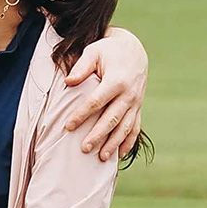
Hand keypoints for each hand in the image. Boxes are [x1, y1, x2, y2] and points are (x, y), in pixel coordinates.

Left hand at [62, 27, 146, 158]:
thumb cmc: (109, 51)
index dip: (81, 115)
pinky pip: (135, 127)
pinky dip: (129, 142)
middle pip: (112, 118)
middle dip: (98, 135)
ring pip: (125, 127)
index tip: (68, 126)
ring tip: (102, 158)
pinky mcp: (138, 107)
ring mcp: (136, 102)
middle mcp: (129, 94)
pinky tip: (121, 155)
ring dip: (114, 143)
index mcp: (116, 80)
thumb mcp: (94, 52)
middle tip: (84, 148)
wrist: (134, 50)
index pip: (96, 101)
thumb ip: (81, 67)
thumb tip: (68, 82)